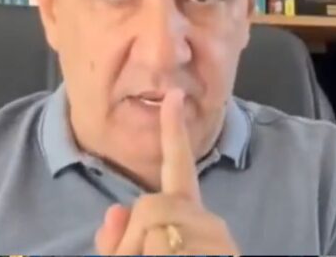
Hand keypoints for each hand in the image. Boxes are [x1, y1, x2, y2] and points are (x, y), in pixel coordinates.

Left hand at [95, 88, 240, 254]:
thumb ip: (119, 239)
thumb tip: (116, 210)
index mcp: (186, 216)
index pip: (177, 168)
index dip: (172, 129)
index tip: (174, 95)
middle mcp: (205, 219)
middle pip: (148, 206)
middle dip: (132, 240)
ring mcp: (214, 235)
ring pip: (152, 233)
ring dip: (141, 256)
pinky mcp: (220, 249)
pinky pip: (160, 249)